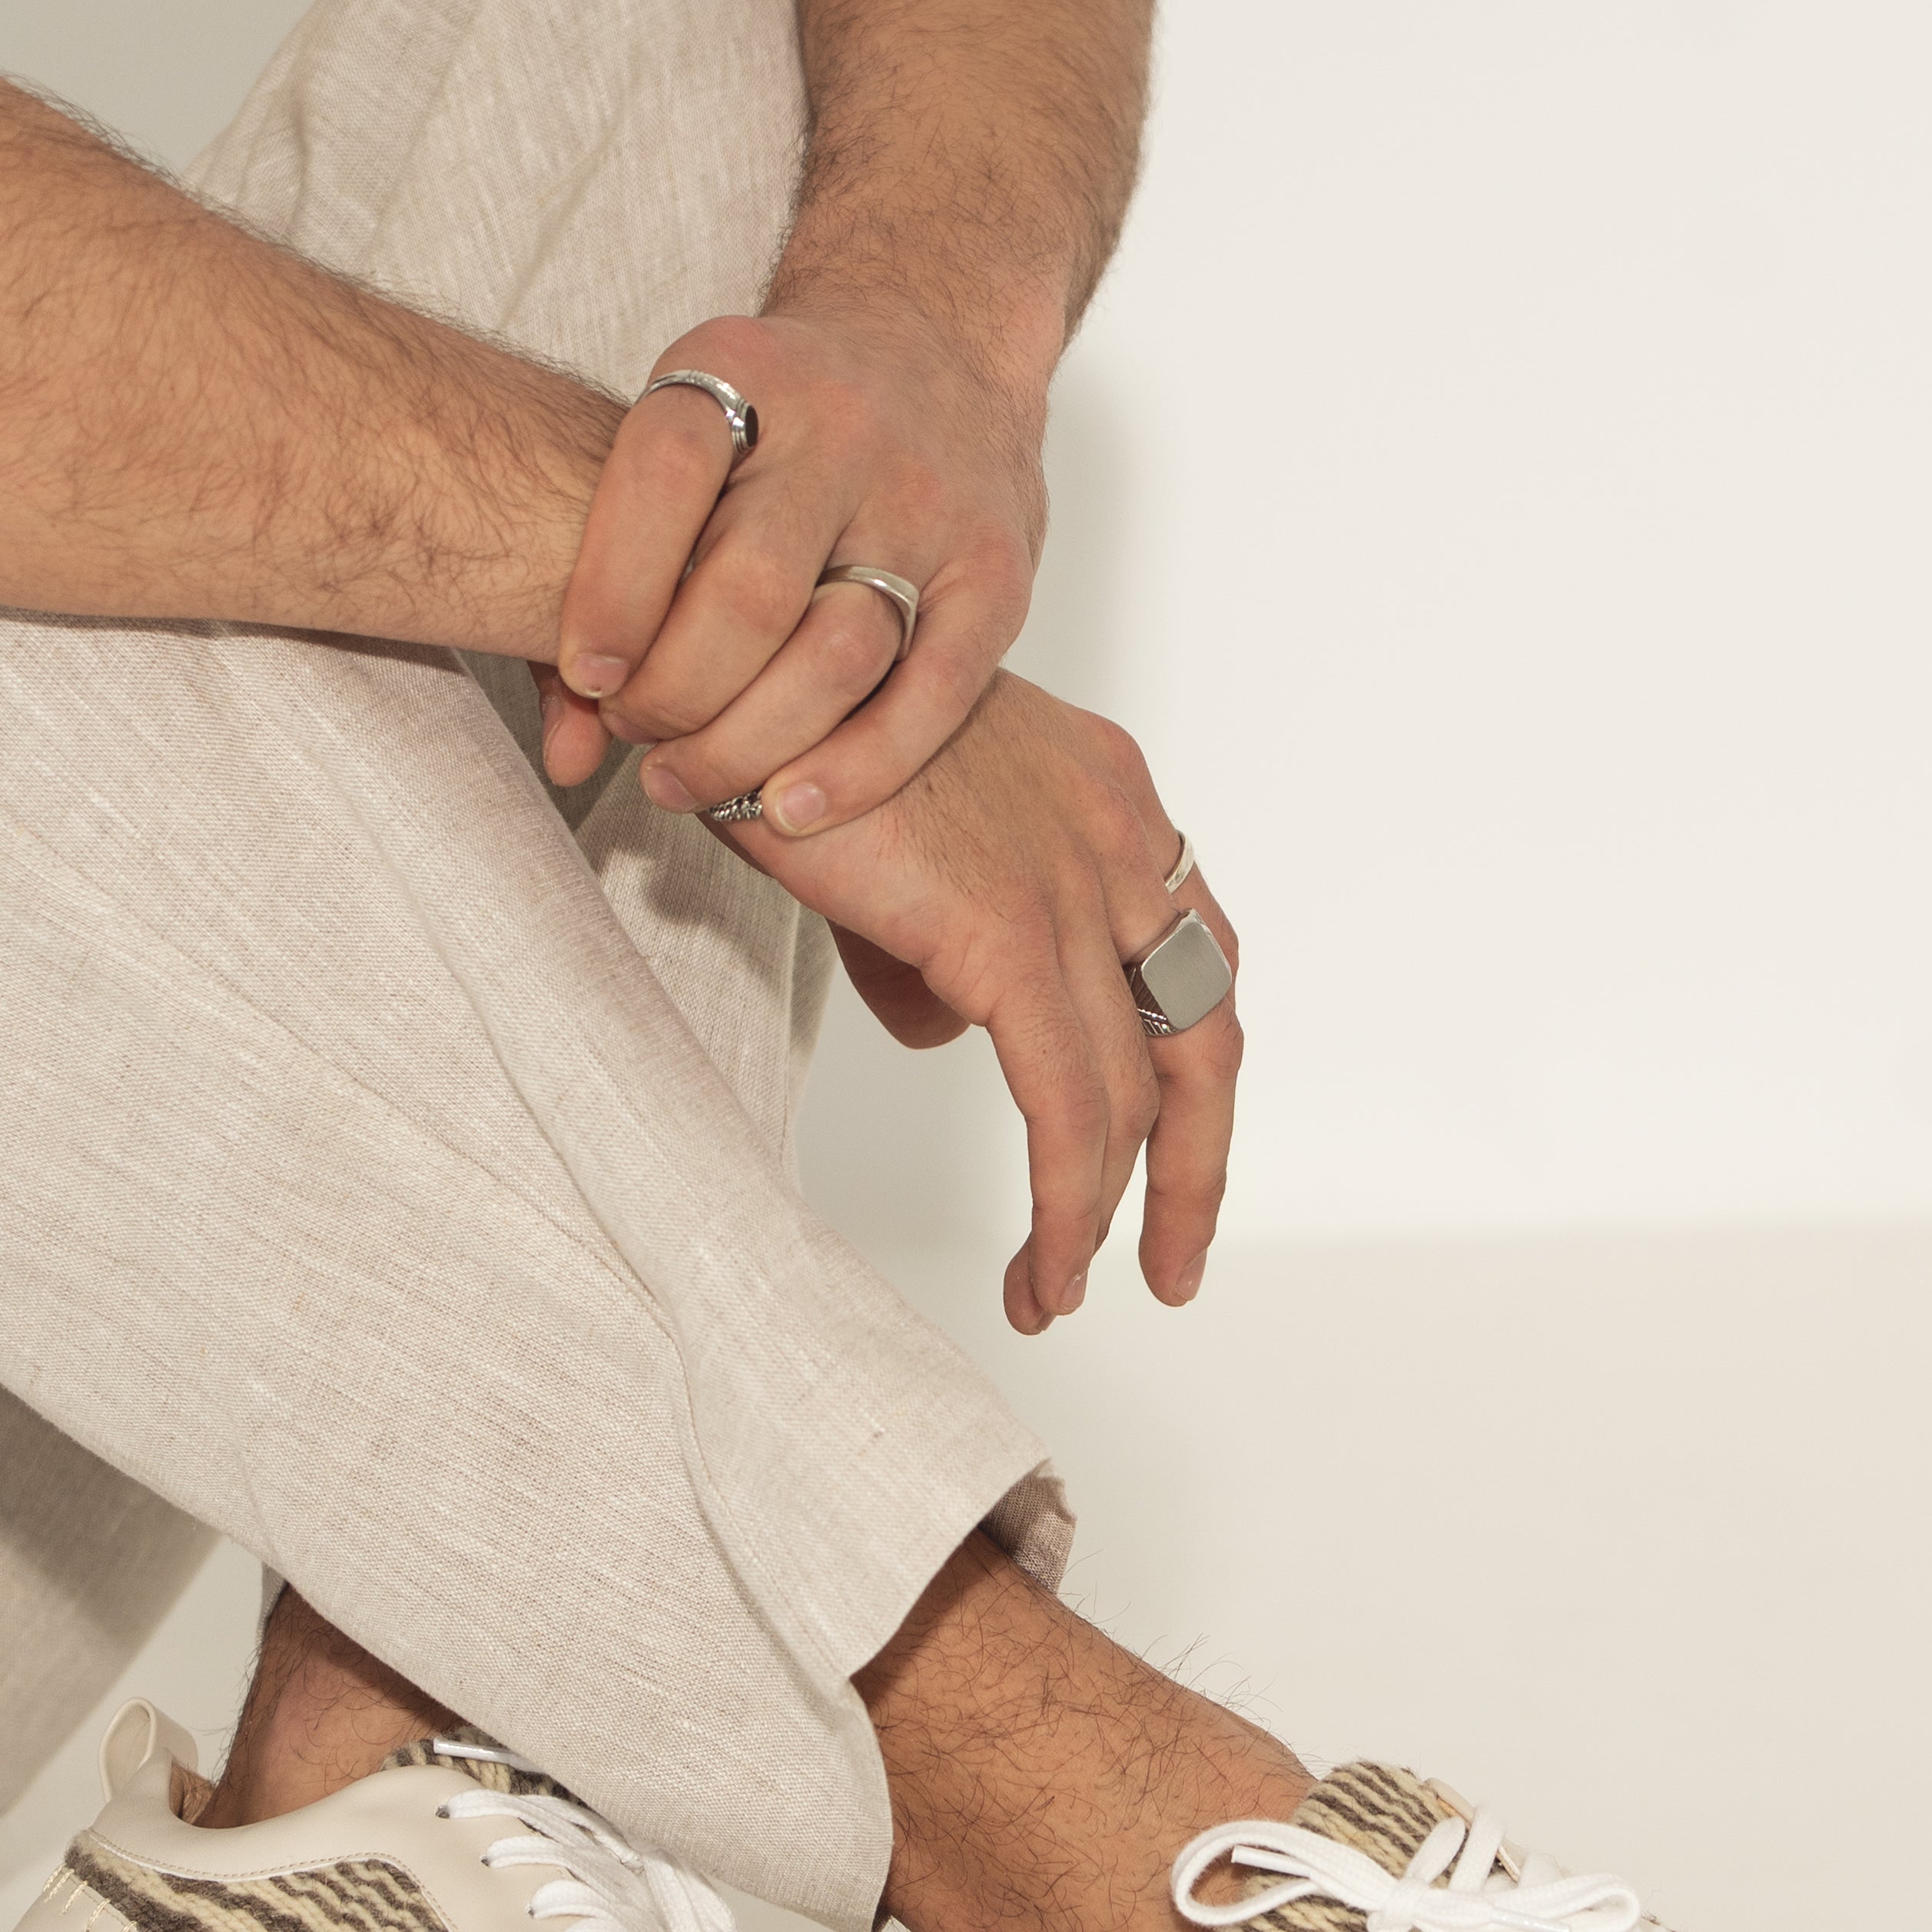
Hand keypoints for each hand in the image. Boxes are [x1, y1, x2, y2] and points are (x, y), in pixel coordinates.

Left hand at [539, 303, 1045, 829]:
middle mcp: (847, 427)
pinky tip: (792, 806)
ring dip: (750, 743)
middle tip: (639, 734)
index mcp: (749, 369)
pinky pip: (930, 695)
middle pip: (749, 590)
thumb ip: (611, 562)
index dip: (611, 591)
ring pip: (836, 656)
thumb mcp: (687, 432)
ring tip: (692, 780)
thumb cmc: (778, 422)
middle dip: (676, 691)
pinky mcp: (996, 573)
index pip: (666, 473)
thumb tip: (563, 744)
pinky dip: (858, 768)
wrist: (935, 345)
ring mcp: (932, 502)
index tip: (586, 674)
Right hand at [712, 672, 1241, 1331]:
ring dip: (1110, 1211)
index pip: (1193, 950)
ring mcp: (1072, 882)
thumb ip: (939, 926)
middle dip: (1196, 1162)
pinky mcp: (1008, 933)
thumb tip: (944, 1025)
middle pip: (1206, 1027)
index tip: (1169, 1151)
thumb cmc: (780, 713)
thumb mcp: (895, 823)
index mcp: (1104, 794)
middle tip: (1175, 1262)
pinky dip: (1071, 1205)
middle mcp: (1114, 832)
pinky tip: (1047, 1269)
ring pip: (1139, 1090)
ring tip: (1061, 1292)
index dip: (1191, 1064)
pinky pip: (1072, 1107)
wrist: (724, 640)